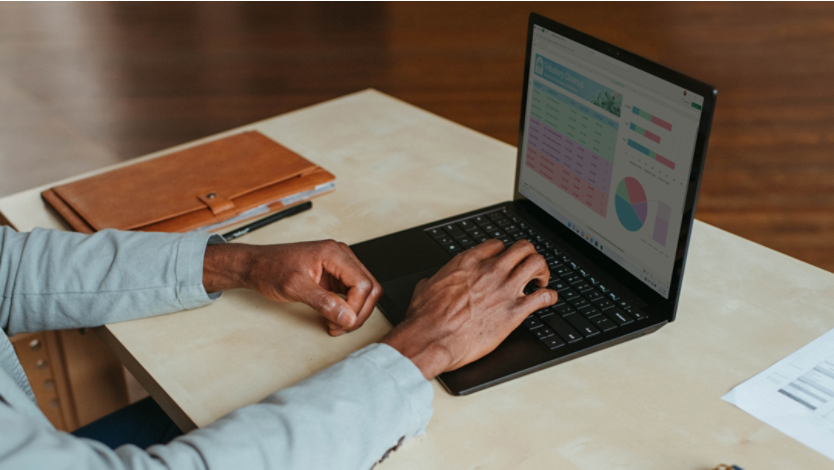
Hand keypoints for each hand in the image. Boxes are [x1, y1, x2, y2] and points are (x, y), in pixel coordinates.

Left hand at [203, 240, 382, 335]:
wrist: (256, 266)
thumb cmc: (270, 269)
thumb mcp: (294, 287)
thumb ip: (323, 302)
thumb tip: (347, 316)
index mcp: (334, 253)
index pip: (363, 283)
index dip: (355, 308)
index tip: (340, 322)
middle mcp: (341, 256)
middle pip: (370, 287)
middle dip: (359, 312)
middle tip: (340, 327)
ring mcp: (339, 266)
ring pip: (365, 292)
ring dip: (354, 312)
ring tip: (336, 325)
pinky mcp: (335, 275)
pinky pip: (353, 293)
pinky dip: (348, 309)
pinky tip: (334, 317)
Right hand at [381, 239, 556, 379]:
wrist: (431, 338)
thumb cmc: (426, 317)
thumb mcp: (426, 287)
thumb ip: (437, 279)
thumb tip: (433, 282)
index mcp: (468, 262)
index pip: (497, 245)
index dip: (504, 253)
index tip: (505, 262)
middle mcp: (490, 271)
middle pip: (523, 248)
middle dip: (529, 256)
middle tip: (528, 269)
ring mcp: (504, 290)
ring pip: (537, 264)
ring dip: (543, 271)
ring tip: (540, 281)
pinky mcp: (514, 312)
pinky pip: (543, 297)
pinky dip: (550, 296)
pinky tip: (547, 300)